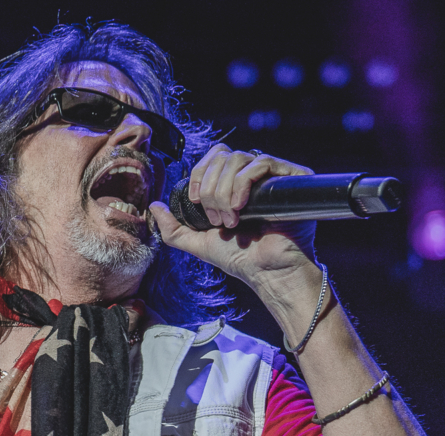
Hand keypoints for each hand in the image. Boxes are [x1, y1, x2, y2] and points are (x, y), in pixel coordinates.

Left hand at [149, 144, 318, 294]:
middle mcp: (253, 176)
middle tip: (216, 218)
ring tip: (230, 219)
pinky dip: (242, 184)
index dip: (199, 174)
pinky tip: (241, 208)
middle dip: (210, 188)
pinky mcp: (290, 177)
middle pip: (222, 155)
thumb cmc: (240, 259)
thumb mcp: (199, 243)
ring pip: (238, 158)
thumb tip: (154, 206)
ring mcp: (272, 176)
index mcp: (234, 185)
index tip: (196, 202)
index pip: (213, 157)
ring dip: (224, 191)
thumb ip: (174, 229)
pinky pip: (261, 162)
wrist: (267, 271)